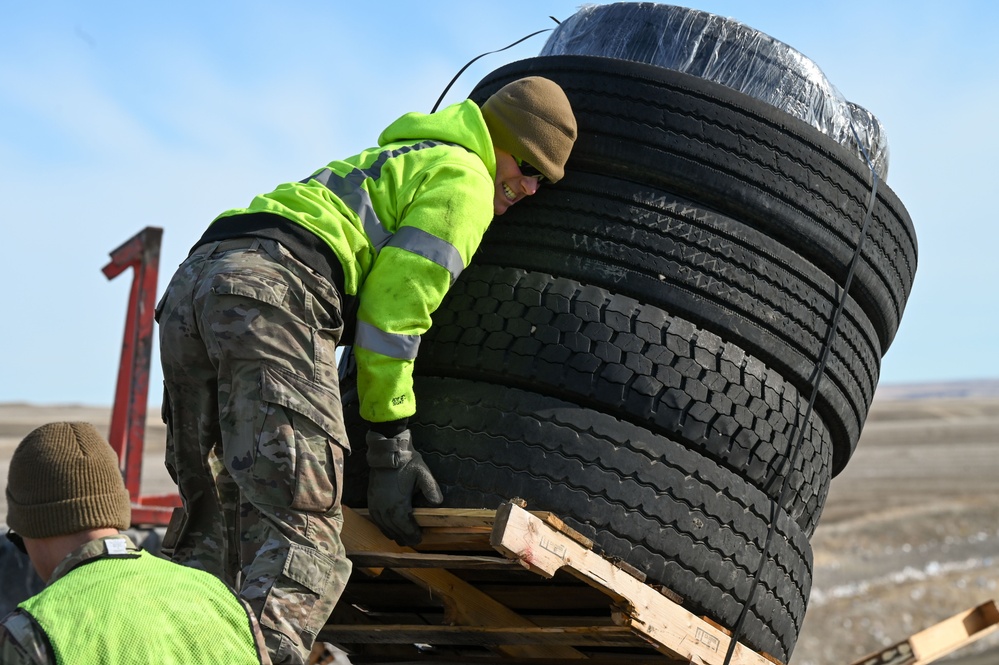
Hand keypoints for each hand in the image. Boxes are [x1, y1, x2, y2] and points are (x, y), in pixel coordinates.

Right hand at [365, 429, 442, 545]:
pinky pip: (376, 520)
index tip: (419, 539)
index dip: (413, 535)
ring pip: (384, 528)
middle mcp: (385, 509)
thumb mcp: (423, 473)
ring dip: (394, 534)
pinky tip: (389, 528)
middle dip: (404, 537)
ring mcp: (376, 506)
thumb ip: (431, 488)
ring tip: (402, 538)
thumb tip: (438, 502)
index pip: (405, 527)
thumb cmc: (406, 463)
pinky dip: (384, 527)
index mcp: (398, 505)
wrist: (386, 453)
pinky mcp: (371, 501)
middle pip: (395, 531)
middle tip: (413, 541)